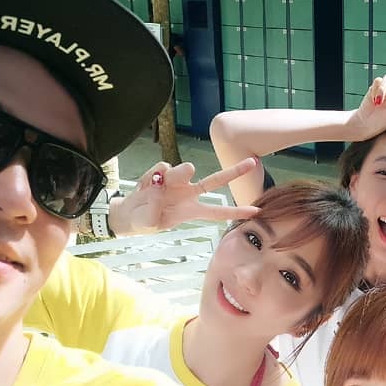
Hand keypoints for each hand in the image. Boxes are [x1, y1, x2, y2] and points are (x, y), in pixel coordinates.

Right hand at [108, 158, 258, 235]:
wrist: (128, 214)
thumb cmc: (144, 222)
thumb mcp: (151, 222)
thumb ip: (155, 207)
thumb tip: (160, 186)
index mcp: (191, 211)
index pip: (218, 212)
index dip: (236, 212)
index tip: (256, 211)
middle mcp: (188, 194)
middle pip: (215, 181)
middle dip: (234, 172)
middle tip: (252, 163)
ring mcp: (177, 182)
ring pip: (184, 170)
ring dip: (175, 174)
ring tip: (157, 185)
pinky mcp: (163, 173)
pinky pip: (161, 167)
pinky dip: (152, 176)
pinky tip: (145, 186)